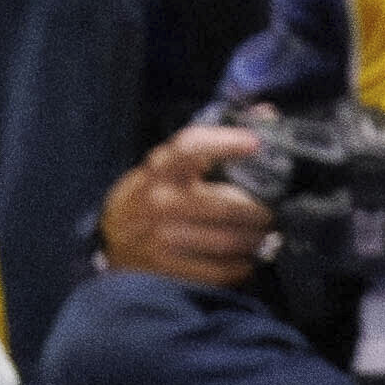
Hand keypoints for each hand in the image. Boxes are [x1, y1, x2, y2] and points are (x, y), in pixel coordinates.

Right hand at [102, 124, 273, 286]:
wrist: (110, 234)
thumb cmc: (153, 191)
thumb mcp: (171, 162)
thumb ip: (215, 140)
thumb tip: (266, 114)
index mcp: (161, 168)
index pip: (190, 146)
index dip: (224, 142)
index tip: (255, 143)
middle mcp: (159, 200)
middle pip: (224, 205)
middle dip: (259, 212)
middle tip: (273, 213)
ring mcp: (159, 235)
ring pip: (224, 240)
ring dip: (253, 241)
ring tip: (264, 237)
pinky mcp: (161, 265)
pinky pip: (212, 271)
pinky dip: (238, 268)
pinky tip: (246, 262)